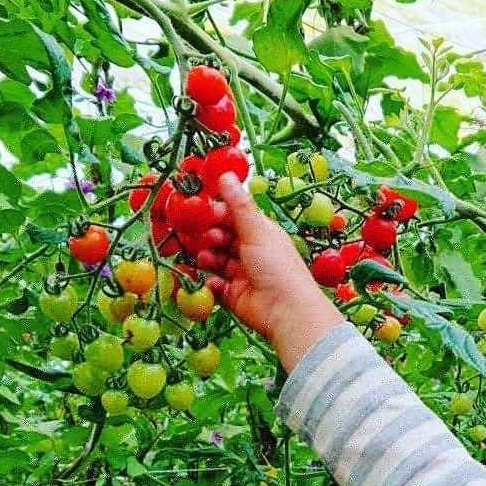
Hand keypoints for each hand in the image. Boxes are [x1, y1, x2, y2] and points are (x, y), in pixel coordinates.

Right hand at [210, 173, 344, 371]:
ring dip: (206, 257)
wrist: (285, 311)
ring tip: (205, 258)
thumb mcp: (257, 230)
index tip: (200, 212)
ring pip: (214, 260)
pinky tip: (213, 282)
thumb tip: (226, 175)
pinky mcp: (234, 295)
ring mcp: (241, 274)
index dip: (215, 213)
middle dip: (207, 236)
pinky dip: (211, 283)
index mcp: (259, 232)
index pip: (232, 217)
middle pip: (220, 238)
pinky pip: (215, 285)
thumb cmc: (277, 266)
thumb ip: (238, 204)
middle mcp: (250, 252)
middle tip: (202, 237)